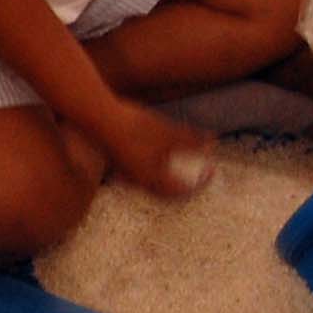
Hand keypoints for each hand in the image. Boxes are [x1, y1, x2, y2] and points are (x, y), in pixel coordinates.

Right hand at [90, 98, 211, 197]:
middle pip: (166, 194)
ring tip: (177, 168)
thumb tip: (214, 144)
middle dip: (184, 187)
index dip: (201, 182)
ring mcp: (126, 174)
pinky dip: (154, 173)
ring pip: (152, 186)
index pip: (183, 191)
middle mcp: (139, 182)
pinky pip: (140, 176)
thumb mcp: (169, 132)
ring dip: (168, 181)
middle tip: (197, 176)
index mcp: (153, 179)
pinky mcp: (117, 164)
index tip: (212, 170)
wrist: (99, 118)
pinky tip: (155, 159)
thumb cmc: (135, 126)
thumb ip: (193, 140)